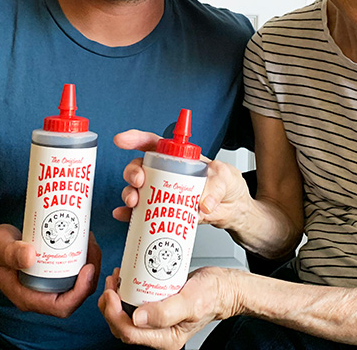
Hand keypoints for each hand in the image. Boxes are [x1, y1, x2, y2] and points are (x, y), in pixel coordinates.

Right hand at [0, 224, 100, 317]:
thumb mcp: (0, 249)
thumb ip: (12, 254)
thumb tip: (31, 255)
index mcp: (30, 298)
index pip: (63, 306)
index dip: (81, 291)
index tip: (88, 267)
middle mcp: (41, 294)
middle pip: (76, 295)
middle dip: (90, 274)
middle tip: (92, 247)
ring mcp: (47, 284)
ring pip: (77, 282)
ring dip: (89, 263)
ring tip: (90, 240)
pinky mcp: (51, 272)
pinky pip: (72, 270)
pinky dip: (82, 257)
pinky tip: (83, 239)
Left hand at [99, 266, 235, 349]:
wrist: (224, 287)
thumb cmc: (212, 295)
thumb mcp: (190, 302)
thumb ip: (165, 313)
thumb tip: (137, 318)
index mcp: (165, 339)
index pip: (129, 333)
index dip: (114, 314)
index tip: (112, 293)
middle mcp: (159, 333)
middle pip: (123, 327)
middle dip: (110, 306)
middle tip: (111, 283)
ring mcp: (157, 321)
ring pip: (126, 316)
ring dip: (116, 299)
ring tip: (117, 279)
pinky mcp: (157, 308)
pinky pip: (135, 305)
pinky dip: (127, 293)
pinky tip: (127, 279)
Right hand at [112, 129, 251, 230]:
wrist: (234, 210)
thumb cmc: (228, 186)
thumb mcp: (226, 178)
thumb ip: (215, 187)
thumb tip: (203, 204)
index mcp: (179, 158)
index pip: (153, 143)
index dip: (136, 139)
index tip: (122, 140)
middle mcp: (166, 173)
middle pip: (140, 167)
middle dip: (133, 172)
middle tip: (139, 181)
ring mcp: (162, 193)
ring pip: (137, 190)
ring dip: (130, 194)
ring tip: (134, 202)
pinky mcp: (163, 212)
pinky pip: (141, 214)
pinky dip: (129, 215)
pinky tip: (124, 216)